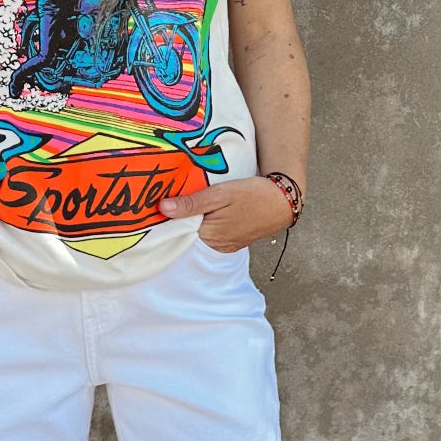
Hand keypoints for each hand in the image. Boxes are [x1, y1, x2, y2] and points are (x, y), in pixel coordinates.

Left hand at [157, 176, 295, 251]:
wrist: (283, 202)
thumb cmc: (253, 195)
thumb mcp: (220, 194)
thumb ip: (192, 203)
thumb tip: (163, 208)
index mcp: (209, 236)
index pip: (177, 231)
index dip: (167, 218)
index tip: (157, 204)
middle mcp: (215, 246)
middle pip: (187, 233)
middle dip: (179, 218)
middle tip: (171, 199)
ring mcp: (224, 246)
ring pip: (199, 233)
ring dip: (192, 220)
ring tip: (186, 202)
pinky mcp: (232, 242)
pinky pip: (211, 234)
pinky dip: (206, 223)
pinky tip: (204, 211)